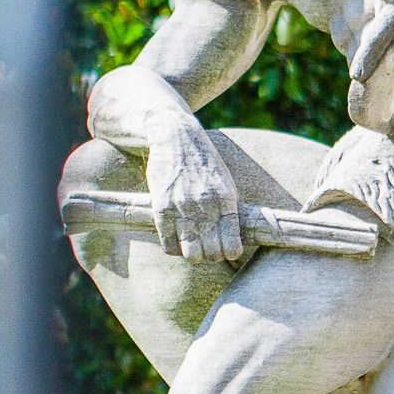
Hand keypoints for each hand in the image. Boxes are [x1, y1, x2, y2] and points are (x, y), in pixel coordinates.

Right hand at [145, 114, 242, 262]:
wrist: (176, 137)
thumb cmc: (204, 163)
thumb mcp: (225, 183)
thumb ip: (228, 210)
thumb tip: (232, 241)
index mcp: (226, 201)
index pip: (232, 247)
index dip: (228, 253)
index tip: (223, 249)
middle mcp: (206, 206)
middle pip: (211, 255)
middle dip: (209, 256)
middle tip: (205, 247)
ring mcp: (183, 207)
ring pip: (190, 254)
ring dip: (191, 255)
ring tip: (190, 245)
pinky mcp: (161, 206)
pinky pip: (168, 245)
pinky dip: (173, 248)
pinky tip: (175, 239)